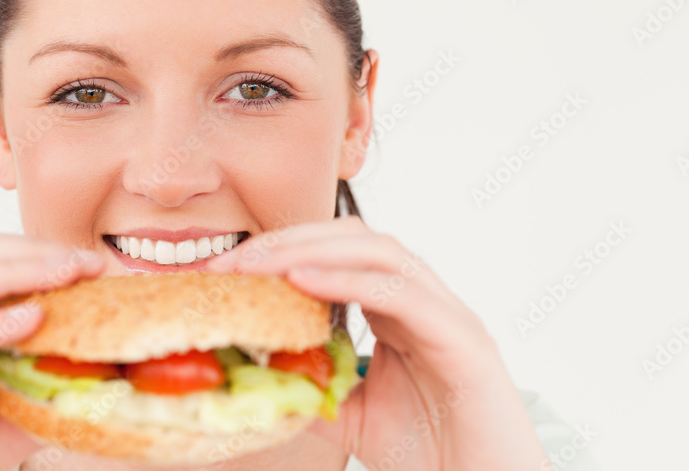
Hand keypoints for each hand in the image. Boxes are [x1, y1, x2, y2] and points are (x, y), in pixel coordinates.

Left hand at [206, 215, 549, 470]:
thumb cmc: (433, 452)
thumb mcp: (354, 417)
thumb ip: (315, 390)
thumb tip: (257, 379)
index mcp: (399, 308)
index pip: (337, 252)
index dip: (281, 250)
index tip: (225, 269)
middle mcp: (424, 298)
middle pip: (355, 238)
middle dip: (289, 240)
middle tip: (232, 262)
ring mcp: (447, 312)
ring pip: (379, 252)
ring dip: (312, 250)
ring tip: (259, 265)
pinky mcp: (463, 338)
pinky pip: (402, 294)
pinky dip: (350, 281)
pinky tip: (304, 283)